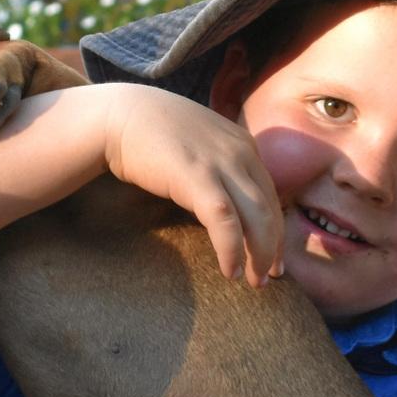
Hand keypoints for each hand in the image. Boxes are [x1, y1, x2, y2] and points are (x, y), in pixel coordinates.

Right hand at [98, 86, 282, 284]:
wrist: (120, 115)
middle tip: (269, 277)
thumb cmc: (153, 133)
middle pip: (271, 209)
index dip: (276, 229)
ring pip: (258, 219)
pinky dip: (232, 250)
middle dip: (274, 248)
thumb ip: (217, 166)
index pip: (271, 194)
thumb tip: (223, 202)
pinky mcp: (198, 178)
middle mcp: (241, 152)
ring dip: (259, 255)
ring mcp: (222, 163)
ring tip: (253, 281)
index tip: (274, 255)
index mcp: (244, 145)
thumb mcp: (199, 144)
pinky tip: (230, 270)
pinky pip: (226, 222)